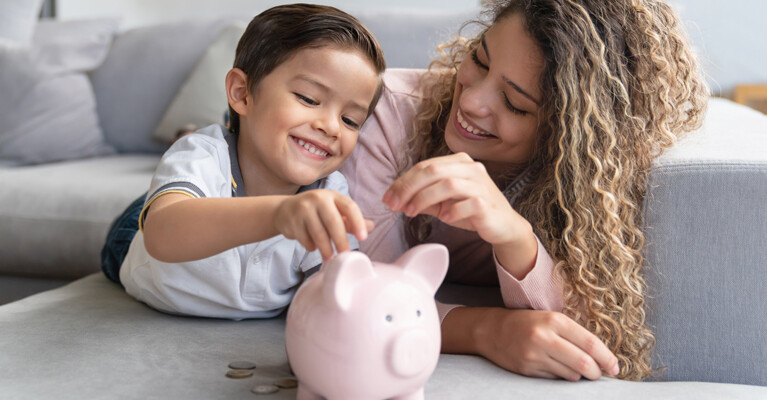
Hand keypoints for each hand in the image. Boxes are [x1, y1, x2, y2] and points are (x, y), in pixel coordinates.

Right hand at [274, 190, 373, 259]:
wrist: (284, 210)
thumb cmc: (316, 212)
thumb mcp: (334, 211)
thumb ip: (351, 220)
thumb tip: (372, 227)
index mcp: (333, 195)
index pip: (349, 207)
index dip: (358, 222)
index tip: (363, 238)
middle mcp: (318, 198)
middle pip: (333, 222)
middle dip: (341, 241)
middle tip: (345, 255)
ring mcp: (303, 208)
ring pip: (318, 233)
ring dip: (326, 249)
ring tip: (330, 258)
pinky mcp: (292, 220)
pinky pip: (305, 239)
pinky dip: (311, 246)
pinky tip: (312, 246)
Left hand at [382, 152, 524, 245]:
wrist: (502, 225)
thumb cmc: (471, 211)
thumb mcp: (443, 202)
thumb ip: (422, 198)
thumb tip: (395, 199)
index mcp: (458, 162)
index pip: (424, 166)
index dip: (403, 182)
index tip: (387, 198)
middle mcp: (471, 168)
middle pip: (432, 170)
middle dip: (408, 188)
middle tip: (395, 205)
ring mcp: (481, 184)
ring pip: (447, 184)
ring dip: (424, 199)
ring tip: (411, 213)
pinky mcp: (487, 202)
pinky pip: (467, 203)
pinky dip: (452, 211)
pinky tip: (444, 218)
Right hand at [471, 308, 618, 380]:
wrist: (491, 330)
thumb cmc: (526, 322)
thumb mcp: (550, 318)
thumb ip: (573, 334)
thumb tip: (600, 356)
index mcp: (554, 320)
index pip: (590, 344)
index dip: (607, 358)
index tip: (615, 367)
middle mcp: (544, 337)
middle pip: (583, 363)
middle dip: (596, 372)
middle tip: (599, 374)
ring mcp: (534, 355)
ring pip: (571, 375)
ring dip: (579, 376)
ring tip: (576, 369)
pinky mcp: (527, 369)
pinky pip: (555, 379)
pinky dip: (562, 377)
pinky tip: (557, 368)